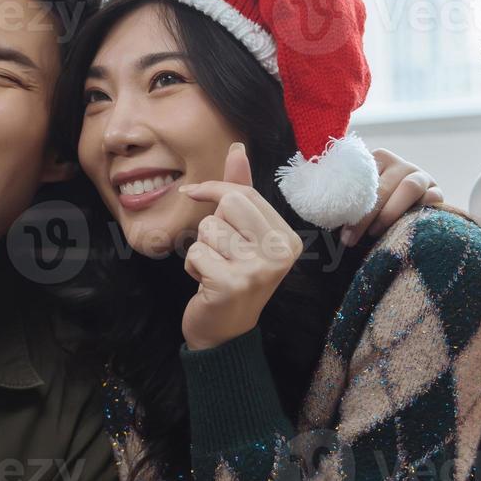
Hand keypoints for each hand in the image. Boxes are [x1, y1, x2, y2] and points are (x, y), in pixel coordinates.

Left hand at [178, 143, 303, 350]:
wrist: (224, 333)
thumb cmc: (231, 275)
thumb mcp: (240, 232)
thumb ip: (240, 190)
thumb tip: (238, 148)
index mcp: (287, 238)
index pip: (242, 193)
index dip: (213, 190)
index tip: (194, 193)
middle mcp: (280, 253)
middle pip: (227, 204)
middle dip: (211, 225)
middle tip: (221, 252)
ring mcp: (258, 269)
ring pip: (207, 229)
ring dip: (201, 250)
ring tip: (215, 270)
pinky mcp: (232, 284)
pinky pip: (196, 253)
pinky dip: (193, 267)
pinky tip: (207, 284)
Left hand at [339, 148, 467, 247]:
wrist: (411, 212)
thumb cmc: (377, 209)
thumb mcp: (362, 200)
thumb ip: (348, 201)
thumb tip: (323, 218)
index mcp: (378, 160)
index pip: (362, 175)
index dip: (349, 201)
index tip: (337, 226)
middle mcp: (401, 164)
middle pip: (383, 186)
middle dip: (364, 216)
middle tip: (349, 240)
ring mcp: (421, 176)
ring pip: (409, 187)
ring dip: (390, 213)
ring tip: (375, 234)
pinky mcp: (437, 191)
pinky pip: (432, 198)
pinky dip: (420, 212)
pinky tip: (405, 228)